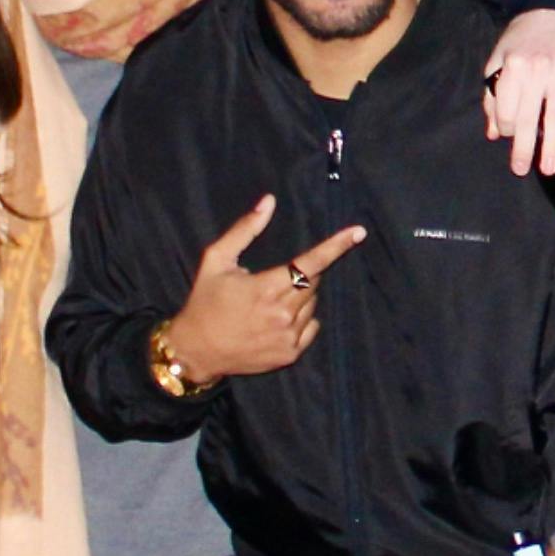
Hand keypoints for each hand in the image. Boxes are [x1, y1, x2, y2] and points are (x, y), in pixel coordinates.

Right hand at [158, 196, 365, 382]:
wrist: (196, 351)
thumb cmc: (205, 302)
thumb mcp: (217, 260)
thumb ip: (245, 229)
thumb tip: (269, 202)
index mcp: (267, 288)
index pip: (311, 263)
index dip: (336, 246)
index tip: (358, 232)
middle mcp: (282, 314)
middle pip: (312, 282)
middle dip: (300, 275)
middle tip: (273, 280)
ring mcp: (288, 337)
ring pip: (312, 304)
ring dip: (299, 297)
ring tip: (268, 303)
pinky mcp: (290, 354)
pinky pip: (311, 326)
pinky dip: (301, 319)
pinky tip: (275, 320)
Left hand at [481, 8, 554, 176]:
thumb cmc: (523, 39)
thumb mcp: (498, 60)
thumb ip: (492, 95)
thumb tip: (493, 133)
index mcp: (513, 68)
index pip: (506, 111)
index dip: (504, 127)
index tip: (508, 131)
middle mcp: (538, 73)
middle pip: (528, 120)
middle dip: (523, 149)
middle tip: (520, 169)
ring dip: (552, 148)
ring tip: (548, 169)